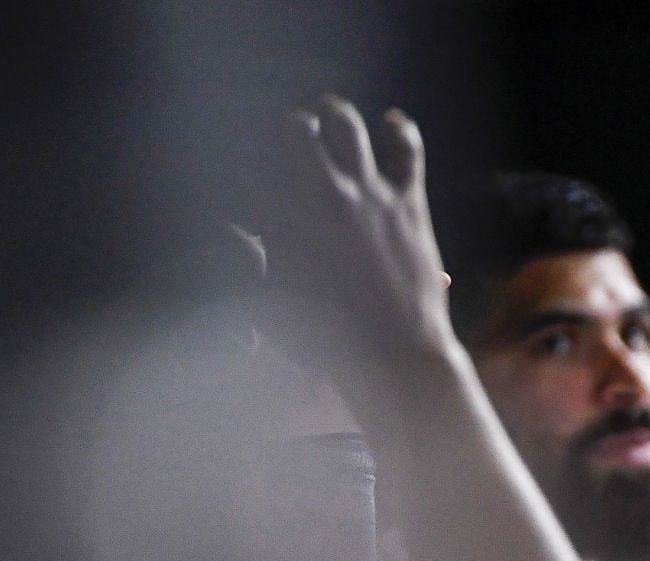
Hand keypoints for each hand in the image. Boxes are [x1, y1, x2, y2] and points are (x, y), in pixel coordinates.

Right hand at [263, 96, 456, 379]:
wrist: (392, 355)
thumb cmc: (324, 342)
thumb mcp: (264, 305)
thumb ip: (245, 264)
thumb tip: (238, 236)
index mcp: (277, 215)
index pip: (247, 166)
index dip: (243, 164)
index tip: (247, 168)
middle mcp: (319, 193)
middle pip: (293, 130)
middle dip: (288, 127)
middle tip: (290, 131)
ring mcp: (366, 193)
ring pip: (346, 126)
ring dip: (334, 113)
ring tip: (329, 111)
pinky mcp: (407, 202)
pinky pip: (406, 150)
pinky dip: (399, 130)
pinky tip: (391, 121)